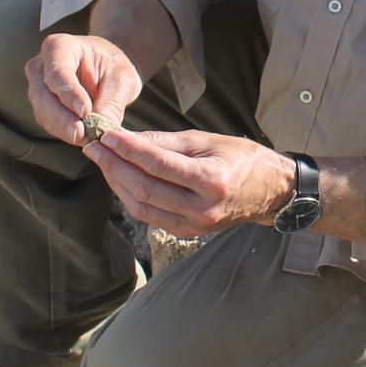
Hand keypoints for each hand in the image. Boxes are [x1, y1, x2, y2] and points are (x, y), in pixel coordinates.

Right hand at [25, 33, 143, 145]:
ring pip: (43, 112)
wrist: (107, 68)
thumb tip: (101, 129)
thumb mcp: (122, 79)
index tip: (84, 111)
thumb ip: (111, 102)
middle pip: (44, 95)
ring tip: (87, 137)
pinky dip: (64, 131)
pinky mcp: (41, 106)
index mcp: (59, 46)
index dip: (69, 93)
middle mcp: (41, 65)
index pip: (58, 72)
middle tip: (81, 134)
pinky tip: (82, 137)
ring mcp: (37, 86)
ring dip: (63, 128)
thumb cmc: (114, 66)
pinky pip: (48, 122)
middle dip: (62, 118)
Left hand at [82, 128, 294, 236]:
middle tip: (94, 147)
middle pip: (144, 189)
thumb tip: (129, 138)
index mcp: (211, 180)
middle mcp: (202, 207)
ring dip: (117, 183)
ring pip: (141, 207)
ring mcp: (194, 224)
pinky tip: (121, 179)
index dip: (127, 149)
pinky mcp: (188, 232)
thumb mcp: (208, 140)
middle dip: (113, 166)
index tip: (106, 135)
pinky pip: (150, 216)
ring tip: (103, 161)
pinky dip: (131, 197)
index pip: (158, 164)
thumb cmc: (243, 159)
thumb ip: (167, 142)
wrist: (271, 193)